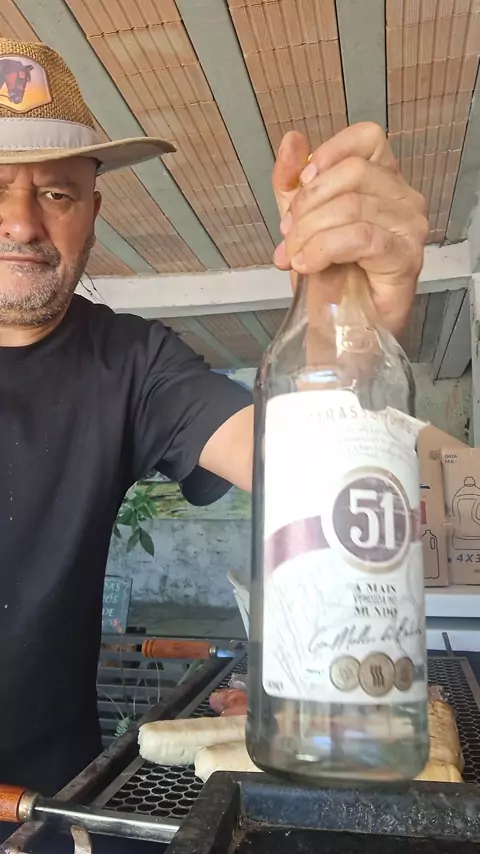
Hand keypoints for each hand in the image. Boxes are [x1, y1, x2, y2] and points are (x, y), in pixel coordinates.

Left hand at [272, 122, 427, 335]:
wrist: (337, 330)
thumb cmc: (328, 279)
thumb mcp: (299, 222)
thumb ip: (291, 183)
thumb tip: (291, 141)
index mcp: (383, 181)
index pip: (367, 138)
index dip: (328, 154)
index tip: (300, 185)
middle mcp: (404, 198)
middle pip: (353, 172)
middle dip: (308, 204)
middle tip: (290, 235)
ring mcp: (410, 227)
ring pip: (352, 206)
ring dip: (310, 232)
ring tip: (296, 257)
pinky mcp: (405, 257)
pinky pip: (360, 237)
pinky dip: (324, 249)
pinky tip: (308, 265)